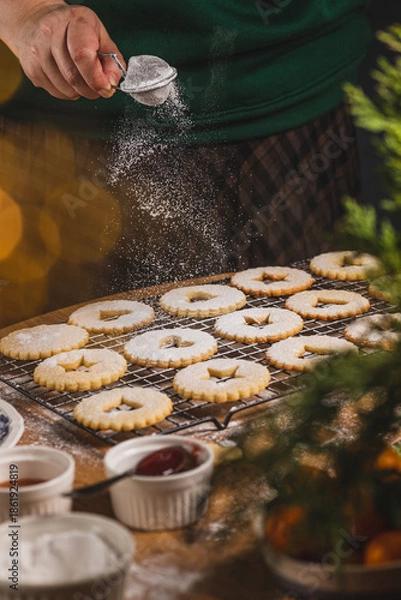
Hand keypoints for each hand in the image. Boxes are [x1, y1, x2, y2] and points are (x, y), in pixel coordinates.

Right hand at [9, 2, 123, 99]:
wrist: (36, 22)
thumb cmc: (74, 30)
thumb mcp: (100, 36)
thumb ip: (112, 60)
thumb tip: (112, 83)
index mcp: (75, 21)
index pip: (82, 55)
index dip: (97, 78)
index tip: (106, 87)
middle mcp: (51, 32)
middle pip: (74, 77)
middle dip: (92, 89)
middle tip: (98, 86)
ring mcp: (37, 51)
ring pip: (66, 89)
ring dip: (79, 91)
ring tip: (82, 78)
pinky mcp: (31, 68)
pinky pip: (56, 92)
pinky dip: (67, 92)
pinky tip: (67, 78)